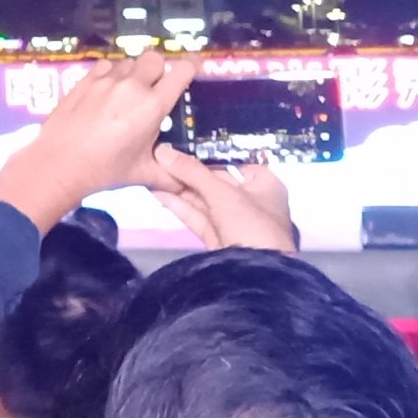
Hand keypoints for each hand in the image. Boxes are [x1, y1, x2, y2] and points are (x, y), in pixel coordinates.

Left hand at [0, 51, 195, 231]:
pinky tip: (107, 92)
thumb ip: (171, 175)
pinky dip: (111, 74)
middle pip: (155, 58)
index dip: (191, 66)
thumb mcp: (144, 174)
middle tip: (155, 88)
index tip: (193, 67)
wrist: (60, 163)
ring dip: (134, 73)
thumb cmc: (105, 170)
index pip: (181, 71)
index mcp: (152, 106)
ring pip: (129, 61)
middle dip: (159, 70)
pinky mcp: (85, 80)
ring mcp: (106, 80)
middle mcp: (132, 86)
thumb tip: (189, 180)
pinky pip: (106, 66)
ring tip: (128, 93)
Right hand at [153, 147, 298, 252]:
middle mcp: (251, 201)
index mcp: (265, 185)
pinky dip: (179, 205)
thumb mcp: (223, 193)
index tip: (185, 141)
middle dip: (189, 171)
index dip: (210, 152)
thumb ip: (192, 172)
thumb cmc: (253, 226)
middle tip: (161, 156)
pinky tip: (158, 192)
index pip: (236, 161)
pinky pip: (196, 216)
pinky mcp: (217, 239)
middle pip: (215, 180)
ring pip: (203, 199)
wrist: (257, 277)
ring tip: (152, 170)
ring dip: (179, 187)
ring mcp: (232, 222)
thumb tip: (163, 151)